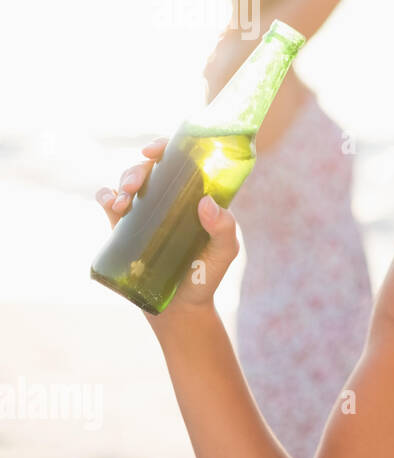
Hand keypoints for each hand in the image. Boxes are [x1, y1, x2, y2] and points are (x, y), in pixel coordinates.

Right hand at [94, 136, 240, 314]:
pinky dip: (105, 196)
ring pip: (128, 183)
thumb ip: (223, 228)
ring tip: (122, 200)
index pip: (180, 162)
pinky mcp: (125, 230)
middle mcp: (169, 200)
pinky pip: (109, 203)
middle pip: (150, 169)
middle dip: (137, 168)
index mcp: (193, 197)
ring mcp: (146, 213)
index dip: (165, 148)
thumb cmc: (206, 276)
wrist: (179, 309)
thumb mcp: (223, 252)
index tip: (154, 150)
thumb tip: (206, 202)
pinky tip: (110, 203)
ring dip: (121, 181)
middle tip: (134, 185)